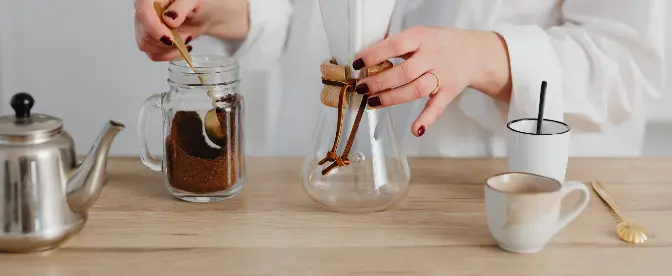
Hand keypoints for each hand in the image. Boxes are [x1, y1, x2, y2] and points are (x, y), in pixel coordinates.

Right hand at [134, 0, 249, 60]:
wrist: (204, 14)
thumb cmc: (200, 3)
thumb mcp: (195, 1)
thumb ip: (182, 6)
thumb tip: (169, 19)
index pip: (143, 13)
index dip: (154, 28)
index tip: (169, 39)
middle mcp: (144, 12)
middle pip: (145, 34)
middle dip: (168, 41)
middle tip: (187, 36)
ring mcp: (146, 27)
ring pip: (148, 47)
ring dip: (169, 49)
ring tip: (186, 39)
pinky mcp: (151, 40)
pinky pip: (154, 55)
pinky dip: (170, 55)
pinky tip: (182, 47)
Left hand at [351, 26, 511, 136]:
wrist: (474, 53)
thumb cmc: (440, 43)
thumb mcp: (420, 34)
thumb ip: (398, 44)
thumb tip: (368, 57)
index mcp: (422, 38)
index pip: (395, 46)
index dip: (374, 55)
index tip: (358, 63)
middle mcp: (433, 57)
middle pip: (404, 72)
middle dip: (379, 82)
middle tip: (362, 88)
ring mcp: (442, 76)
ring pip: (415, 90)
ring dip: (392, 99)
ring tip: (373, 102)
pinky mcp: (449, 93)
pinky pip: (437, 108)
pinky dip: (426, 120)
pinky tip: (415, 130)